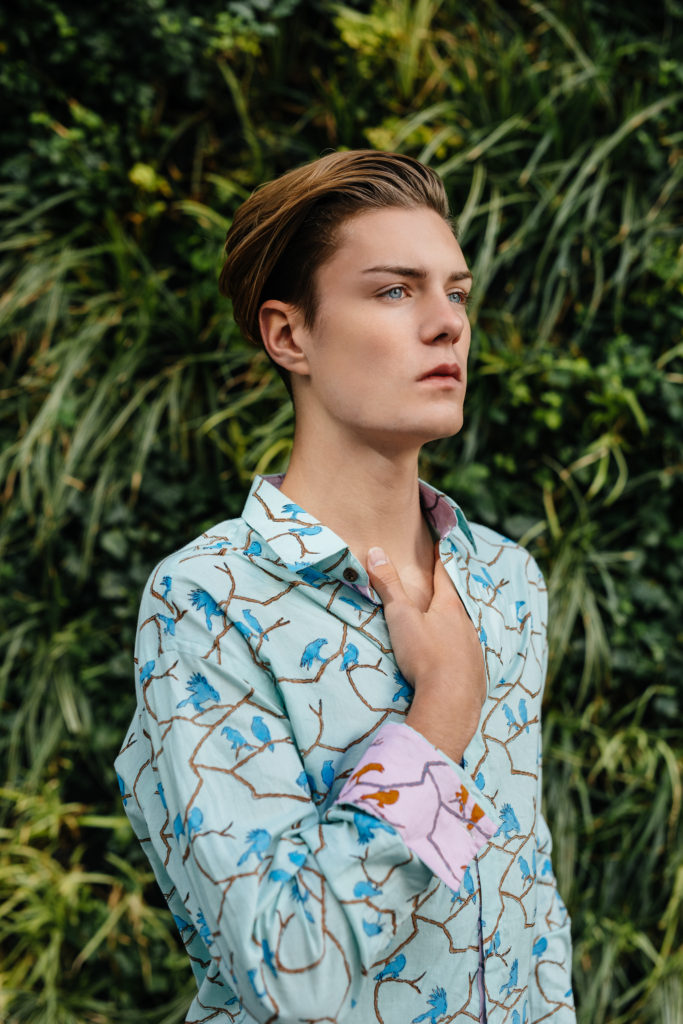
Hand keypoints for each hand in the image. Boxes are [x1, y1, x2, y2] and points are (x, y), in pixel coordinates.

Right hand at [367, 545, 485, 762]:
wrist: (451, 702)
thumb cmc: (425, 655)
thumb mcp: (401, 618)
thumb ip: (389, 586)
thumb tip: (376, 551)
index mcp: (449, 607)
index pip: (443, 575)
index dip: (439, 560)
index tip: (439, 546)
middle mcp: (466, 625)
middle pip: (455, 603)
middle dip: (446, 594)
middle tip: (438, 586)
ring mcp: (473, 649)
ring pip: (463, 629)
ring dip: (452, 624)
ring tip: (443, 623)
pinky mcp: (475, 673)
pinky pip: (466, 654)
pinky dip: (457, 650)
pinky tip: (451, 658)